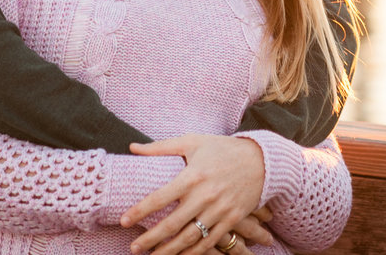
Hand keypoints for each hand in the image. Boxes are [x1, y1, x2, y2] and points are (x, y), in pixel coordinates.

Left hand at [121, 134, 270, 254]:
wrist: (263, 160)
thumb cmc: (222, 148)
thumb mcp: (193, 141)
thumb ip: (161, 147)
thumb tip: (132, 148)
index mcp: (192, 175)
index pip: (160, 197)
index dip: (140, 211)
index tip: (123, 221)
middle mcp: (205, 195)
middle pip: (172, 223)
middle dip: (150, 238)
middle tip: (134, 248)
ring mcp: (220, 210)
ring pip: (190, 237)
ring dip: (169, 250)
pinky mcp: (232, 219)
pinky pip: (210, 241)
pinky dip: (194, 252)